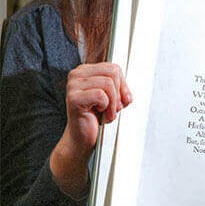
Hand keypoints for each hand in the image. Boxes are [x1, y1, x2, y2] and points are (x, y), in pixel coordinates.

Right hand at [50, 63, 131, 197]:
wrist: (83, 138)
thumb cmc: (97, 116)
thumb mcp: (112, 97)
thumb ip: (119, 86)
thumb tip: (129, 88)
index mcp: (85, 70)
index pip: (114, 68)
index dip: (123, 85)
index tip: (123, 99)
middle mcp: (76, 74)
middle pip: (113, 73)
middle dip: (120, 93)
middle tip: (116, 108)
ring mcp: (73, 86)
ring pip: (108, 84)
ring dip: (114, 103)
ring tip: (109, 113)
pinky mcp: (73, 98)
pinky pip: (101, 96)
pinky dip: (107, 108)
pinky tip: (101, 115)